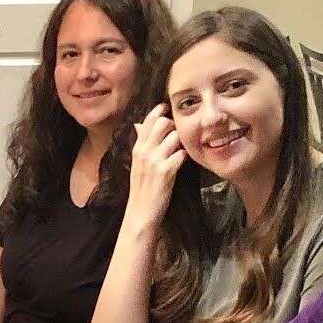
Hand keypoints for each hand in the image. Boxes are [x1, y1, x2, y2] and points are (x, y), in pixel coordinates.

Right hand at [124, 104, 186, 228]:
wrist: (140, 213)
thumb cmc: (141, 189)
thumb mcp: (136, 163)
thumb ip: (141, 143)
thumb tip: (138, 125)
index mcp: (137, 148)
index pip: (148, 121)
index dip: (160, 111)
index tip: (168, 108)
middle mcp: (144, 151)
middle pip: (163, 123)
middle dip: (174, 126)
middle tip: (179, 135)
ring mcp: (154, 161)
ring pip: (175, 137)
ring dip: (182, 141)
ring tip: (182, 150)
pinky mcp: (166, 172)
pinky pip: (182, 154)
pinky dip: (186, 156)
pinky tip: (184, 162)